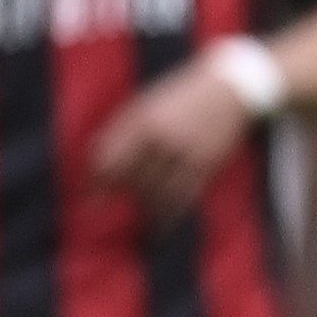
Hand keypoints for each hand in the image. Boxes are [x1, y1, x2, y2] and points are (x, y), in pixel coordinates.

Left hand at [88, 62, 255, 224]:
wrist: (229, 89)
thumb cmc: (180, 96)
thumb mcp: (146, 105)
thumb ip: (122, 130)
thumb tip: (97, 160)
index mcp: (142, 121)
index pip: (108, 159)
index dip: (94, 180)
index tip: (86, 195)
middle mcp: (162, 139)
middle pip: (130, 179)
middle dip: (116, 196)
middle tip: (101, 211)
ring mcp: (185, 153)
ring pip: (155, 193)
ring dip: (142, 208)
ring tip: (133, 218)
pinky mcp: (207, 165)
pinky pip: (183, 198)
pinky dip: (169, 216)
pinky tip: (160, 226)